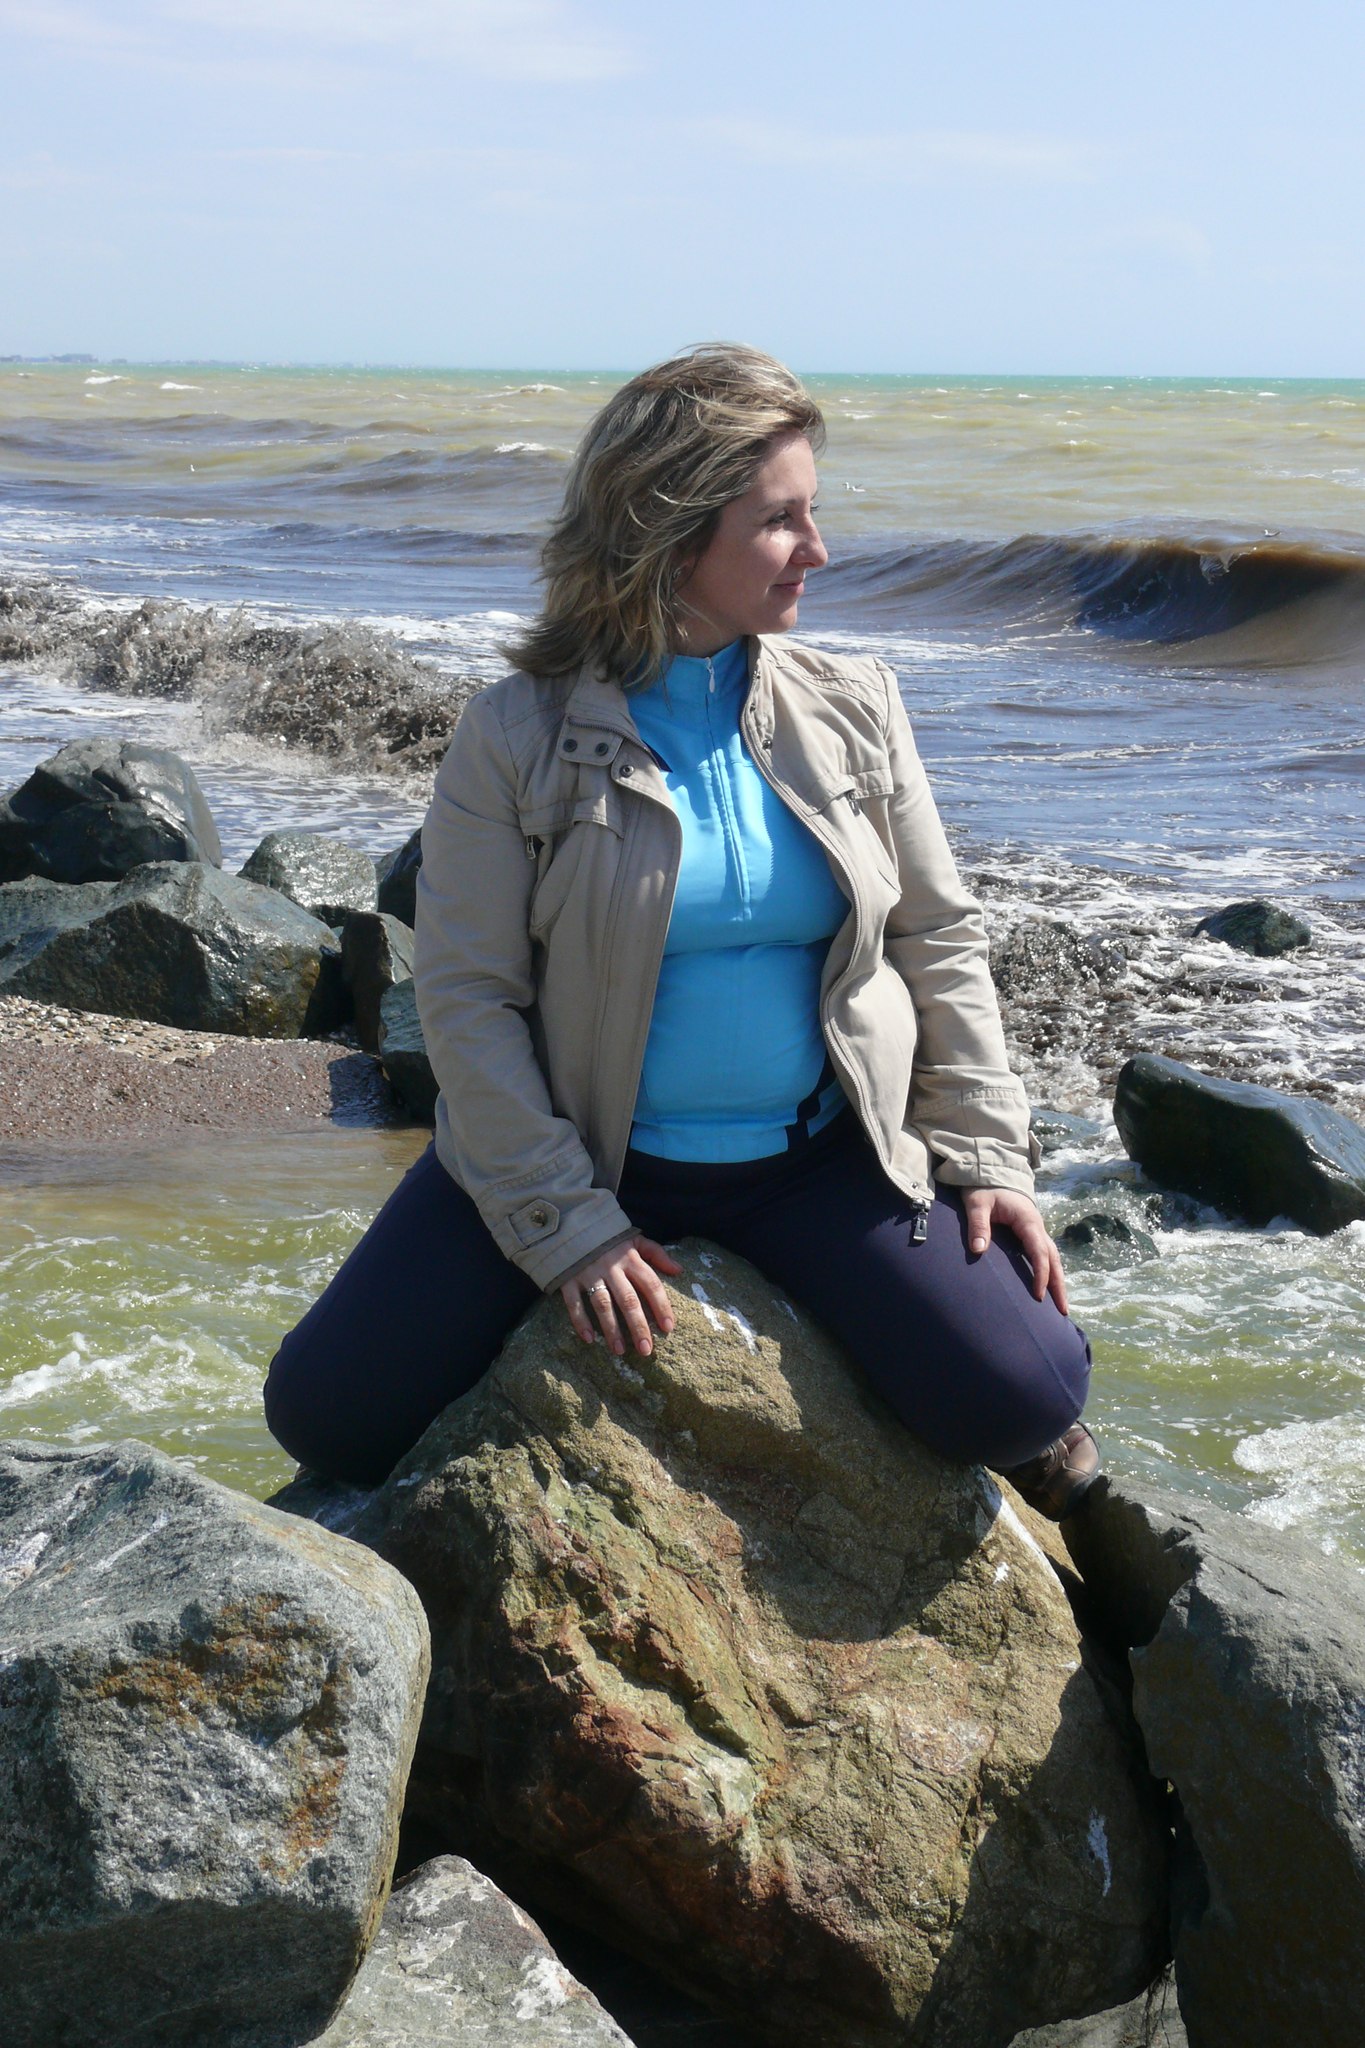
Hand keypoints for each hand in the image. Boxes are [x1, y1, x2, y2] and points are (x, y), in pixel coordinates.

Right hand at [561, 1236, 682, 1356]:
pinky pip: (574, 1303)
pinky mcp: (568, 1279)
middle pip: (628, 1300)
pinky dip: (580, 1321)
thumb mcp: (634, 1239)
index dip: (661, 1306)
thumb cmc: (607, 1236)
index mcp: (630, 1258)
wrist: (570, 1224)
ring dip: (611, 1328)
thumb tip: (678, 1270)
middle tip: (646, 1350)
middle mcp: (611, 1268)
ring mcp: (589, 1274)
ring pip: (603, 1304)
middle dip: (638, 1326)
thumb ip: (656, 1253)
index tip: (668, 1328)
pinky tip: (588, 1339)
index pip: (651, 1284)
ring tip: (619, 1350)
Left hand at [961, 1188, 1068, 1315]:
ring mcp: (1036, 1230)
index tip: (1038, 1295)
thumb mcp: (976, 1203)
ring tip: (1060, 1306)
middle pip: (1053, 1259)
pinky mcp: (1030, 1233)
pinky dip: (1049, 1272)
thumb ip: (978, 1225)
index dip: (1041, 1274)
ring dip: (1057, 1281)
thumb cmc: (983, 1187)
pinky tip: (1048, 1288)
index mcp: (1027, 1220)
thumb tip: (978, 1251)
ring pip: (1053, 1258)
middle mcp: (1037, 1227)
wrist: (990, 1171)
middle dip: (1059, 1285)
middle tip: (1062, 1311)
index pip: (1039, 1251)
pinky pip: (1044, 1255)